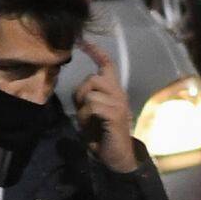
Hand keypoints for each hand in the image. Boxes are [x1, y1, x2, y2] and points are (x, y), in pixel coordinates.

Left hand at [74, 41, 138, 172]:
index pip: (107, 66)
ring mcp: (119, 103)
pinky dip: (86, 117)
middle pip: (94, 78)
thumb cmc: (103, 136)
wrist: (117, 157)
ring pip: (91, 93)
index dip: (96, 53)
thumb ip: (88, 100)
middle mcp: (119, 94)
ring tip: (88, 122)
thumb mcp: (93, 114)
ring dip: (83, 109)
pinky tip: (92, 127)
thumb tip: (80, 93)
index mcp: (115, 92)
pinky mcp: (115, 114)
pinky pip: (92, 106)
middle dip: (81, 93)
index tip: (84, 42)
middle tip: (82, 110)